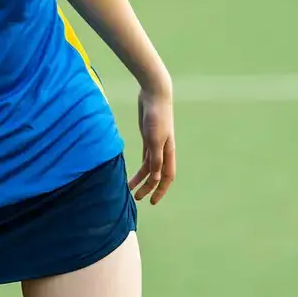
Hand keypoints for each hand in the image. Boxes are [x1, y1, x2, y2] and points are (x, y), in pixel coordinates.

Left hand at [130, 86, 176, 204]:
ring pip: (150, 166)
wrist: (154, 94)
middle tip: (137, 198)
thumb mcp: (154, 138)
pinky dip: (141, 166)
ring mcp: (155, 143)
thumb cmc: (157, 116)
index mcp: (168, 152)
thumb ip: (155, 158)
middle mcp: (163, 150)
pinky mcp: (148, 136)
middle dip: (148, 187)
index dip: (160, 190)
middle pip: (157, 174)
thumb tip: (155, 178)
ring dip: (141, 178)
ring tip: (129, 188)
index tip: (151, 201)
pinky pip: (146, 156)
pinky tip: (133, 172)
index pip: (166, 176)